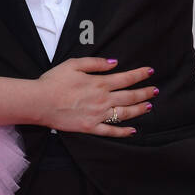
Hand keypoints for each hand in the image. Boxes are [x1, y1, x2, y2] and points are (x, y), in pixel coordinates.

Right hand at [37, 58, 155, 135]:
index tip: (150, 71)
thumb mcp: (73, 64)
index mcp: (99, 82)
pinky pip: (110, 131)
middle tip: (155, 90)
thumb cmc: (54, 81)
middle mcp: (102, 99)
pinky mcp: (90, 127)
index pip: (126, 78)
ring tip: (148, 106)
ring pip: (125, 113)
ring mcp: (97, 115)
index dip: (140, 74)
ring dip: (139, 109)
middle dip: (145, 92)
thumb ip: (96, 63)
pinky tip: (133, 131)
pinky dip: (123, 132)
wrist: (39, 101)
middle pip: (130, 96)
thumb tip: (115, 63)